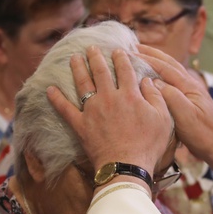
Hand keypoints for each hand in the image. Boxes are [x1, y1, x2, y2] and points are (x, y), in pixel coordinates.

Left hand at [47, 46, 172, 175]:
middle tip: (91, 47)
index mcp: (130, 94)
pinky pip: (65, 109)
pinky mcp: (80, 124)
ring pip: (82, 83)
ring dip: (77, 68)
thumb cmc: (148, 145)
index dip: (121, 57)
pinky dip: (56, 99)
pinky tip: (49, 89)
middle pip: (100, 71)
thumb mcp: (163, 119)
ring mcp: (92, 110)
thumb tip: (148, 80)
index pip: (125, 69)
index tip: (118, 50)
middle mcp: (109, 97)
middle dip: (96, 56)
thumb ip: (156, 97)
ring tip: (74, 57)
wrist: (126, 166)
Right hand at [138, 45, 212, 174]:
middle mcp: (191, 85)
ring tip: (143, 56)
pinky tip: (156, 79)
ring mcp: (192, 93)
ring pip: (172, 71)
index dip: (146, 58)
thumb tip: (153, 81)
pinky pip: (173, 82)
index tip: (129, 52)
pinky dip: (162, 75)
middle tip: (134, 46)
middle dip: (152, 54)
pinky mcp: (191, 102)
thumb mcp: (185, 116)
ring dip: (157, 62)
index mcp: (189, 86)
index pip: (164, 67)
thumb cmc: (203, 134)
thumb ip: (170, 96)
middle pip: (169, 64)